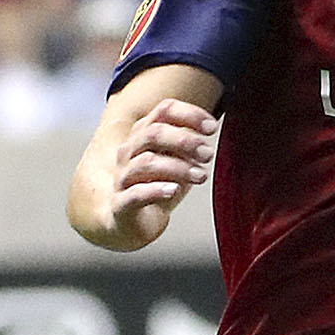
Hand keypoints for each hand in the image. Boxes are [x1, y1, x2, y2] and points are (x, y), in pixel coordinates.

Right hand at [107, 98, 217, 247]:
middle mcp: (130, 151)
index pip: (163, 111)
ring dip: (178, 167)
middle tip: (207, 154)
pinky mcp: (122, 204)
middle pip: (153, 134)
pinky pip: (136, 193)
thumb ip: (190, 145)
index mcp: (143, 135)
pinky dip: (156, 190)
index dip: (189, 114)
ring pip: (147, 162)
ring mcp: (123, 177)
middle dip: (184, 141)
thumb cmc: (157, 186)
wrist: (131, 222)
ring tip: (200, 176)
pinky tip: (173, 190)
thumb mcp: (178, 161)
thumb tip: (211, 128)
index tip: (212, 127)